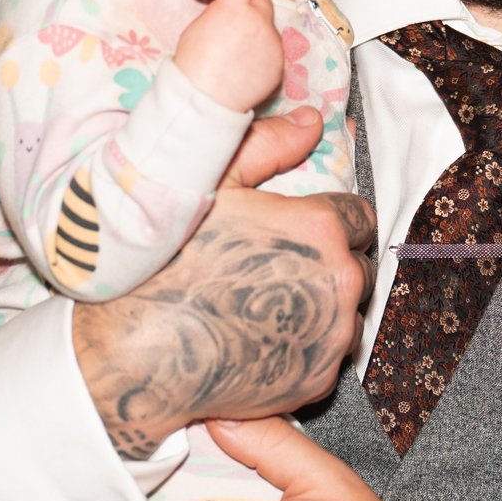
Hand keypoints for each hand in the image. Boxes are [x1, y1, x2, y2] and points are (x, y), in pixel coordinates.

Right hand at [72, 107, 372, 458]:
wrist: (141, 354)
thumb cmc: (169, 265)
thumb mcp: (212, 186)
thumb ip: (269, 145)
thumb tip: (313, 120)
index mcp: (321, 228)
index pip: (360, 216)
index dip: (331, 222)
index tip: (301, 232)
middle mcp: (339, 280)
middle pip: (357, 265)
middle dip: (329, 264)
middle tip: (280, 269)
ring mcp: (333, 334)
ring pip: (348, 314)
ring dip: (323, 309)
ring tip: (270, 307)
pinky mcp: (319, 379)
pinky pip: (328, 357)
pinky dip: (306, 349)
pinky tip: (265, 340)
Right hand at [172, 0, 284, 113]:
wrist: (204, 100)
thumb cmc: (193, 65)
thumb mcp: (199, 28)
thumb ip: (221, 13)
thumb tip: (231, 10)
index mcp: (232, 9)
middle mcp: (257, 21)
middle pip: (260, 3)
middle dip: (250, 12)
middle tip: (232, 32)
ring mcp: (271, 43)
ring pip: (268, 29)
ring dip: (257, 36)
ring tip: (236, 58)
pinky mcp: (279, 63)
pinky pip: (272, 51)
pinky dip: (263, 57)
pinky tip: (245, 70)